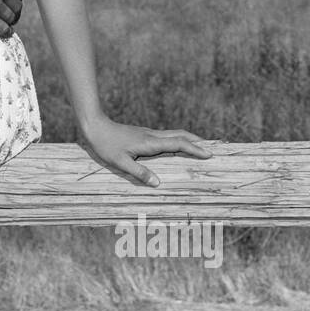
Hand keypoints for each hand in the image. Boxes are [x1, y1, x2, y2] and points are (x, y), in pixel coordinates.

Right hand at [0, 0, 25, 37]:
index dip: (15, 0)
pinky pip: (4, 29)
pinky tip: (3, 32)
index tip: (9, 5)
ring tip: (3, 24)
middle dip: (13, 12)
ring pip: (12, 18)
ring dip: (8, 22)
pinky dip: (6, 32)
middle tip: (6, 17)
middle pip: (17, 6)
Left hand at [78, 116, 212, 187]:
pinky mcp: (144, 133)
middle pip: (181, 135)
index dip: (195, 149)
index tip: (210, 154)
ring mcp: (149, 133)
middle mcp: (153, 136)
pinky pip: (167, 136)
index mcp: (150, 143)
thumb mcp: (120, 162)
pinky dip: (179, 139)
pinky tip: (178, 146)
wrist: (96, 126)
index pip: (178, 144)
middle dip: (198, 142)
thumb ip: (139, 173)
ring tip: (202, 146)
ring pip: (175, 133)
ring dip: (190, 139)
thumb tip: (158, 184)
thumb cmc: (106, 145)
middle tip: (214, 148)